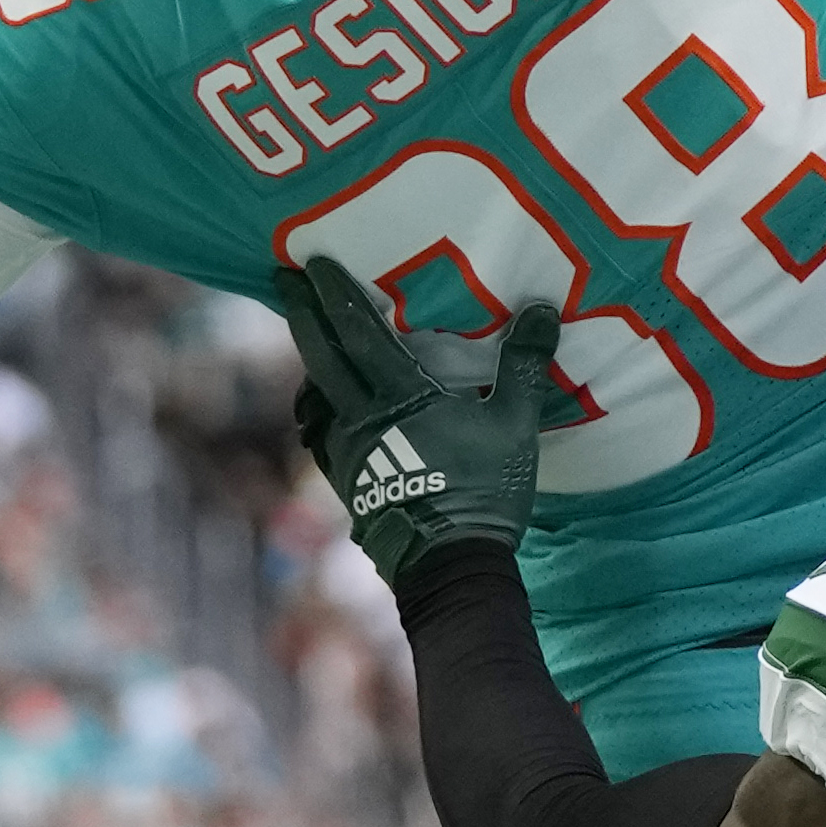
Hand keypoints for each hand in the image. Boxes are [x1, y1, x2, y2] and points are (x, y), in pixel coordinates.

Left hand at [283, 274, 566, 584]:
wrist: (447, 565)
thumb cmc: (482, 491)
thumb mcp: (514, 425)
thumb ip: (523, 365)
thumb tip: (541, 308)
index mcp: (400, 396)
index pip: (359, 332)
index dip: (336, 293)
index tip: (311, 261)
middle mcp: (361, 417)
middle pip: (322, 355)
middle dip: (303, 313)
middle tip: (284, 279)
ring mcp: (348, 451)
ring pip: (317, 394)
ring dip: (312, 361)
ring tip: (313, 340)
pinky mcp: (347, 480)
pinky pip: (323, 432)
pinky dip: (322, 407)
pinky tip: (330, 407)